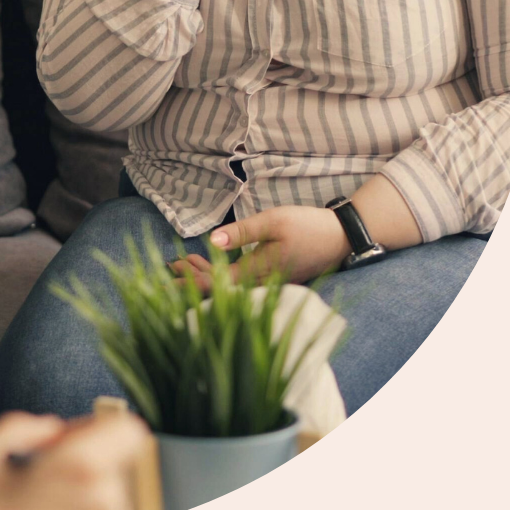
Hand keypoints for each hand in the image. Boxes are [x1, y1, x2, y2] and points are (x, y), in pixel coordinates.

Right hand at [0, 411, 148, 509]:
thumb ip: (18, 428)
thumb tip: (52, 428)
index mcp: (76, 467)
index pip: (129, 430)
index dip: (103, 427)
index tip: (78, 437)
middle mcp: (101, 500)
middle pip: (116, 463)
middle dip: (90, 463)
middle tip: (52, 476)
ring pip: (111, 494)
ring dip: (87, 494)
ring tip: (50, 506)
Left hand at [168, 205, 351, 289]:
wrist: (342, 236)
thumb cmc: (307, 226)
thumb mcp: (273, 222)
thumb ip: (242, 232)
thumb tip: (212, 241)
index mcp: (258, 272)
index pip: (214, 283)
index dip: (189, 281)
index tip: (168, 277)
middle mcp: (261, 284)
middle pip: (218, 287)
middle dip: (191, 277)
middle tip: (169, 267)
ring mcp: (269, 282)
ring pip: (228, 283)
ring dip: (205, 273)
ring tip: (184, 261)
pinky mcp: (274, 277)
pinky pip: (240, 279)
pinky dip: (222, 271)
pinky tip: (213, 260)